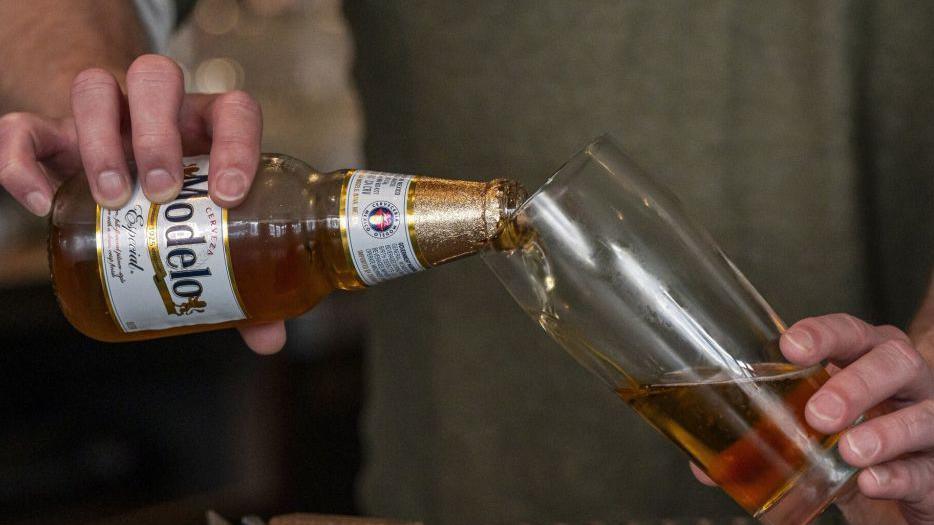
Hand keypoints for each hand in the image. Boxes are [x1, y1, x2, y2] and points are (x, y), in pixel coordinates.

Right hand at [0, 54, 285, 353]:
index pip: (233, 111)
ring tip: (111, 197)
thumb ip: (246, 275)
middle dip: (158, 134)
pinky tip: (41, 204)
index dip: (237, 145)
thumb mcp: (215, 226)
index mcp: (210, 125)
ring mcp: (104, 116)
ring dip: (100, 139)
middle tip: (161, 192)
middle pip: (156, 79)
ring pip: (95, 87)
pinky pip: (24, 128)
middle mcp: (160, 109)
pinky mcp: (52, 134)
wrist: (124, 160)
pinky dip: (22, 160)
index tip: (230, 195)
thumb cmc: (185, 201)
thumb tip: (270, 340)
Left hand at [691, 314, 933, 523]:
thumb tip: (703, 465)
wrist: (902, 477)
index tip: (790, 348)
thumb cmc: (850, 435)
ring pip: (923, 415)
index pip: (850, 332)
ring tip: (848, 450)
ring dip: (885, 432)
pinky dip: (899, 475)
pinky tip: (871, 482)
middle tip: (819, 413)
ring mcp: (929, 422)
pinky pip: (926, 469)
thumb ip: (761, 439)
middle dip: (857, 384)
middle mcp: (905, 382)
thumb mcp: (809, 429)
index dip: (823, 335)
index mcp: (866, 357)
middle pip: (895, 362)